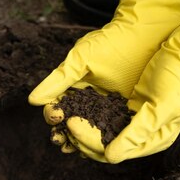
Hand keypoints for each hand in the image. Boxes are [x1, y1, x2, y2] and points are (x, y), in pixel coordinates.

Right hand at [29, 0, 179, 156]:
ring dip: (83, 141)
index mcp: (75, 87)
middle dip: (65, 134)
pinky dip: (106, 139)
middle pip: (72, 124)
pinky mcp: (128, 112)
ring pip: (92, 131)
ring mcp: (109, 108)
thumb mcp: (81, 58)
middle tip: (63, 141)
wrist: (147, 32)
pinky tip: (103, 146)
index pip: (58, 106)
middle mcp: (90, 100)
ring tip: (78, 147)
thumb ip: (58, 79)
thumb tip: (32, 101)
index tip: (55, 116)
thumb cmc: (112, 40)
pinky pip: (114, 130)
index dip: (53, 114)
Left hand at [72, 0, 179, 162]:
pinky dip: (88, 115)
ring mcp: (134, 121)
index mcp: (153, 141)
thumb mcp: (161, 105)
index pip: (113, 151)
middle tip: (60, 120)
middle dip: (81, 136)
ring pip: (100, 133)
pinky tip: (72, 108)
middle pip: (104, 146)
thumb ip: (137, 132)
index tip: (71, 123)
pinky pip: (102, 117)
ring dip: (81, 128)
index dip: (89, 141)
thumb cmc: (178, 78)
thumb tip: (111, 157)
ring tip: (60, 118)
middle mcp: (142, 136)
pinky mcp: (128, 106)